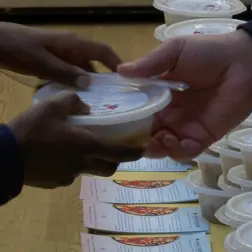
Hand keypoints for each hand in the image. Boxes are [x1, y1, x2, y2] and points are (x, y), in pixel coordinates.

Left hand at [0, 22, 121, 87]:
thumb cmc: (18, 48)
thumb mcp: (41, 62)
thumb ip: (65, 72)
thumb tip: (90, 84)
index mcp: (73, 43)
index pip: (103, 51)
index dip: (117, 63)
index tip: (128, 79)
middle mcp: (70, 48)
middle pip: (94, 63)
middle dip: (104, 79)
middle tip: (114, 98)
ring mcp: (60, 55)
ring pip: (81, 71)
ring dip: (87, 85)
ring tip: (97, 103)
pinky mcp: (51, 62)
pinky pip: (68, 74)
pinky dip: (73, 85)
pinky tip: (74, 99)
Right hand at [9, 92, 143, 188]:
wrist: (5, 158)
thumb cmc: (31, 131)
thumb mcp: (50, 106)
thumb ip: (72, 102)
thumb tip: (85, 107)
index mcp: (87, 146)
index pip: (121, 153)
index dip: (135, 152)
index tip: (143, 150)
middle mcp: (83, 164)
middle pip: (109, 167)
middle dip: (115, 160)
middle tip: (114, 150)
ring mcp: (69, 176)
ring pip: (89, 171)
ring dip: (92, 162)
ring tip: (81, 150)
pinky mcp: (56, 183)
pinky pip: (70, 175)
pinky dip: (71, 166)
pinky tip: (59, 157)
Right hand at [118, 31, 251, 160]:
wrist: (245, 63)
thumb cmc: (209, 53)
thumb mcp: (176, 51)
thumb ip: (150, 64)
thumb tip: (120, 71)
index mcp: (160, 94)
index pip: (137, 112)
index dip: (126, 120)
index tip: (116, 123)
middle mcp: (170, 113)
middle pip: (146, 134)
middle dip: (139, 140)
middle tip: (139, 138)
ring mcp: (186, 127)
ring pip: (164, 147)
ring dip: (159, 147)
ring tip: (164, 137)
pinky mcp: (205, 137)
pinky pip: (187, 152)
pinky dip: (181, 152)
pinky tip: (182, 141)